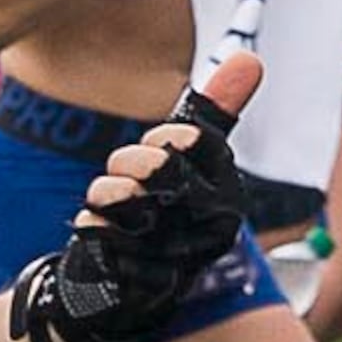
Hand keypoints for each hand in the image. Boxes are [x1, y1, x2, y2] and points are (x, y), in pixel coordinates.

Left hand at [13, 52, 261, 341]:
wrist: (133, 285)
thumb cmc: (166, 210)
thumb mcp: (190, 160)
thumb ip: (215, 112)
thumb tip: (252, 57)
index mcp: (225, 195)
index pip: (194, 139)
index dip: (169, 136)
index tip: (163, 144)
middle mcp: (206, 227)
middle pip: (155, 165)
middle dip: (128, 161)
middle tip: (124, 173)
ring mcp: (170, 255)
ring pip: (123, 197)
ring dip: (106, 193)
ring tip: (109, 203)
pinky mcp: (131, 277)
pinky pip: (95, 229)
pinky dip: (90, 225)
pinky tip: (97, 234)